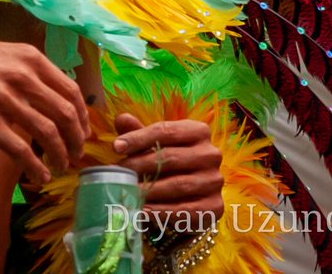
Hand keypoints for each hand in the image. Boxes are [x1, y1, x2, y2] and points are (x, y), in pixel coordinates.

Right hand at [0, 37, 90, 182]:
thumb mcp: (4, 55)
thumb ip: (30, 73)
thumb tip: (56, 101)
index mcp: (29, 58)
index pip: (70, 90)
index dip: (82, 117)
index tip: (83, 133)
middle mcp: (20, 75)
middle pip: (65, 113)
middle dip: (75, 140)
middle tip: (75, 155)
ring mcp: (2, 97)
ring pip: (47, 133)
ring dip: (59, 155)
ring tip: (59, 166)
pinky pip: (20, 149)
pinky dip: (35, 167)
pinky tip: (38, 175)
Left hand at [112, 113, 223, 230]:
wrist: (195, 191)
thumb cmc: (171, 160)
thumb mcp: (157, 143)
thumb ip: (140, 132)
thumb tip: (121, 120)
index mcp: (199, 131)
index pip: (166, 130)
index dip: (139, 138)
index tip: (116, 147)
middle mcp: (211, 154)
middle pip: (171, 157)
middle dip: (140, 165)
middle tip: (118, 172)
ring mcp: (215, 181)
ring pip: (178, 185)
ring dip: (149, 190)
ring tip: (127, 192)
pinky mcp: (215, 207)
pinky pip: (186, 210)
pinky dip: (162, 211)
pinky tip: (143, 210)